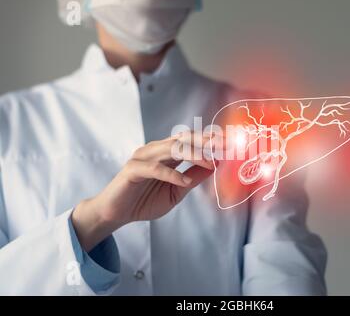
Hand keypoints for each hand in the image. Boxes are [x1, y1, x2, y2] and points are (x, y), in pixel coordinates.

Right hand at [71, 131, 216, 250]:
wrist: (117, 213)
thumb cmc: (144, 201)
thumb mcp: (176, 192)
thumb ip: (193, 179)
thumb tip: (215, 167)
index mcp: (167, 154)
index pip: (191, 141)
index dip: (209, 141)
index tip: (229, 143)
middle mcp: (156, 150)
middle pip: (184, 139)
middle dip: (205, 142)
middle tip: (224, 146)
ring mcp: (143, 157)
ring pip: (172, 149)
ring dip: (193, 155)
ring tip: (210, 163)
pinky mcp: (133, 169)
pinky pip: (155, 168)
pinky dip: (172, 174)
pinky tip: (184, 181)